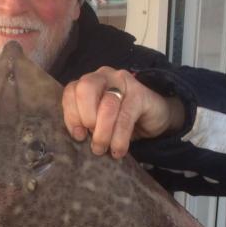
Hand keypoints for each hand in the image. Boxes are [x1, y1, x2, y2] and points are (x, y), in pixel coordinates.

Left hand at [62, 67, 184, 158]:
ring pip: (107, 105)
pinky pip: (126, 116)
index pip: (71, 91)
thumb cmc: (120, 121)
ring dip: (103, 133)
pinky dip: (120, 137)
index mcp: (89, 82)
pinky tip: (118, 150)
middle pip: (86, 88)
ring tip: (103, 149)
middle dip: (86, 117)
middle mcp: (104, 76)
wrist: (154, 118)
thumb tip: (78, 138)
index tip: (78, 136)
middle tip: (91, 139)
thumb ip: (85, 123)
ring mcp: (123, 82)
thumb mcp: (98, 122)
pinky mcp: (140, 93)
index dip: (71, 115)